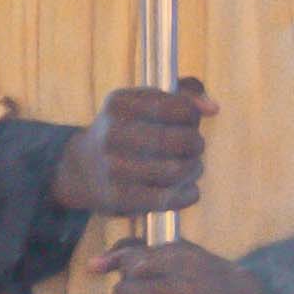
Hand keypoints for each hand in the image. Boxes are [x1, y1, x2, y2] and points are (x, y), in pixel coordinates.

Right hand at [52, 78, 214, 216]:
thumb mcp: (144, 102)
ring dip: (194, 169)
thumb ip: (183, 94)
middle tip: (194, 146)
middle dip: (196, 143)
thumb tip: (212, 107)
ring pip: (178, 171)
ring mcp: (114, 169)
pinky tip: (187, 188)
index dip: (192, 115)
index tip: (190, 119)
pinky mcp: (119, 199)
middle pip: (180, 140)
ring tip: (191, 166)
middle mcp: (113, 134)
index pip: (177, 107)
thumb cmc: (127, 130)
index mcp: (120, 104)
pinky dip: (187, 193)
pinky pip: (170, 198)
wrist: (81, 170)